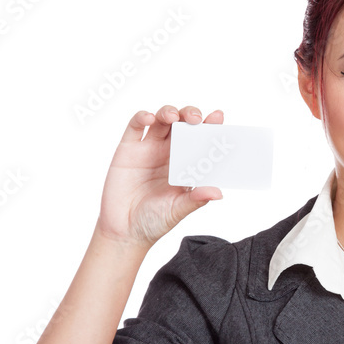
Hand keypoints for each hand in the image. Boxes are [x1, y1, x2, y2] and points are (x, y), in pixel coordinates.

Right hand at [96, 105, 223, 247]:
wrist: (124, 231)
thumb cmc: (154, 220)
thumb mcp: (178, 210)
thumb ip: (196, 199)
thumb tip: (218, 192)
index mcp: (186, 165)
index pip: (200, 140)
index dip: (209, 126)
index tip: (218, 117)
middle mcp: (169, 153)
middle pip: (182, 124)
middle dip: (190, 115)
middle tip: (196, 118)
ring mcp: (148, 149)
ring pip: (161, 120)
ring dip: (168, 112)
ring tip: (173, 117)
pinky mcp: (128, 149)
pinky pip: (135, 127)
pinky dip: (142, 117)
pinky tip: (149, 118)